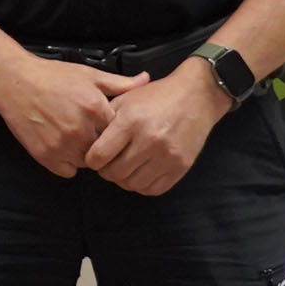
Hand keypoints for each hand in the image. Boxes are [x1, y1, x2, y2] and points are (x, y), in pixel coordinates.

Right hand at [0, 55, 120, 176]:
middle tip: (90, 132)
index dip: (116, 131)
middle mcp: (82, 130)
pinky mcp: (47, 156)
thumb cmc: (52, 77)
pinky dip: (67, 163)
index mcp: (96, 109)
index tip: (107, 127)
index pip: (120, 133)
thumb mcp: (90, 75)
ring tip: (74, 137)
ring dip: (85, 154)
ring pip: (88, 163)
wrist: (14, 82)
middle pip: (105, 150)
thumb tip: (145, 80)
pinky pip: (68, 171)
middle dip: (101, 143)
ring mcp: (63, 145)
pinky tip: (62, 145)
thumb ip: (120, 83)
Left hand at [82, 63, 228, 195]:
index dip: (91, 160)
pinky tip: (141, 172)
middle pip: (114, 173)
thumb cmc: (157, 96)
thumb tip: (87, 142)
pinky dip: (143, 185)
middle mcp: (149, 140)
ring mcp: (167, 156)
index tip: (94, 157)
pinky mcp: (181, 166)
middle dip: (106, 171)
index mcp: (131, 121)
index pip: (99, 155)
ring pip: (133, 184)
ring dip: (124, 179)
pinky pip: (153, 189)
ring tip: (125, 167)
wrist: (196, 96)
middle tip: (109, 163)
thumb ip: (106, 119)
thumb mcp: (127, 98)